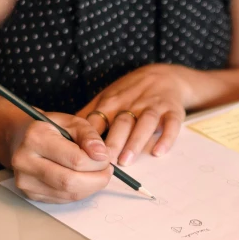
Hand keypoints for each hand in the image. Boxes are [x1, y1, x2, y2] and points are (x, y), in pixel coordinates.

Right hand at [8, 112, 112, 202]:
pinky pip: (63, 199)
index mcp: (36, 137)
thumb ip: (89, 136)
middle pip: (70, 181)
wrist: (23, 138)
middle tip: (106, 171)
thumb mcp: (73, 123)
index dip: (98, 162)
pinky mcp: (30, 194)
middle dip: (97, 179)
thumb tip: (101, 155)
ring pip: (68, 194)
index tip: (106, 158)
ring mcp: (25, 180)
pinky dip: (79, 192)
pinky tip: (83, 180)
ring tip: (97, 174)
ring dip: (91, 187)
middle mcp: (24, 160)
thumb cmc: (52, 129)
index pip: (76, 160)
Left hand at [77, 64, 191, 166]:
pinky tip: (159, 152)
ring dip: (135, 142)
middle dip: (112, 142)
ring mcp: (154, 107)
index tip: (84, 155)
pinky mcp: (173, 111)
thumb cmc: (131, 91)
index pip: (99, 120)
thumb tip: (65, 135)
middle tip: (104, 163)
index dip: (91, 137)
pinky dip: (166, 138)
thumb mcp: (107, 96)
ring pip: (145, 123)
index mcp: (112, 102)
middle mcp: (132, 104)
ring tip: (126, 161)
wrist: (165, 76)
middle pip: (121, 122)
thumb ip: (89, 115)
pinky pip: (171, 124)